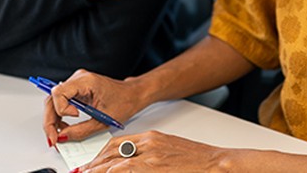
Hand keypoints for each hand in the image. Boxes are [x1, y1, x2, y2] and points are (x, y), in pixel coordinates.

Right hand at [43, 69, 140, 145]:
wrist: (133, 94)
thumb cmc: (123, 101)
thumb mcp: (102, 120)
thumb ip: (81, 130)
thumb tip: (62, 137)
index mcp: (87, 81)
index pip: (59, 92)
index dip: (61, 109)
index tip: (73, 118)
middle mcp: (79, 78)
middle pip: (52, 98)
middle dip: (50, 120)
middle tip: (53, 138)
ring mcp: (77, 83)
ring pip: (54, 101)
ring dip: (53, 119)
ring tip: (59, 135)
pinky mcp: (77, 89)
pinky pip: (61, 102)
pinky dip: (59, 116)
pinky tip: (64, 127)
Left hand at [75, 131, 231, 171]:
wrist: (215, 163)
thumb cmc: (195, 159)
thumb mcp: (169, 149)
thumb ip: (149, 153)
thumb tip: (128, 165)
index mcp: (152, 137)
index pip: (117, 143)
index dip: (100, 155)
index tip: (91, 165)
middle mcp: (149, 144)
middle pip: (112, 152)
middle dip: (94, 165)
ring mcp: (151, 157)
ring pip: (115, 163)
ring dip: (98, 171)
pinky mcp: (154, 168)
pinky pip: (127, 170)